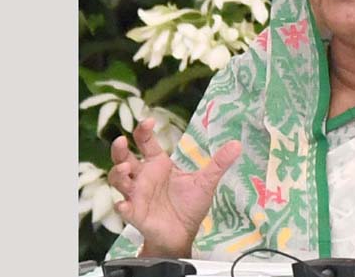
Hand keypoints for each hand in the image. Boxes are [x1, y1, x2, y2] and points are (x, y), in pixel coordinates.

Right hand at [108, 118, 241, 257]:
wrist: (184, 234)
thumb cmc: (189, 206)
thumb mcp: (206, 182)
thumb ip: (218, 163)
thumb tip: (237, 144)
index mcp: (158, 164)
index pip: (146, 142)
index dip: (143, 131)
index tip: (147, 122)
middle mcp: (144, 177)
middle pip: (124, 158)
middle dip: (119, 149)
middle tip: (121, 141)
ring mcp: (137, 195)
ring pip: (119, 180)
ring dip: (118, 174)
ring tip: (125, 169)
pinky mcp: (136, 213)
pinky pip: (124, 208)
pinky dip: (122, 206)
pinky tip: (123, 204)